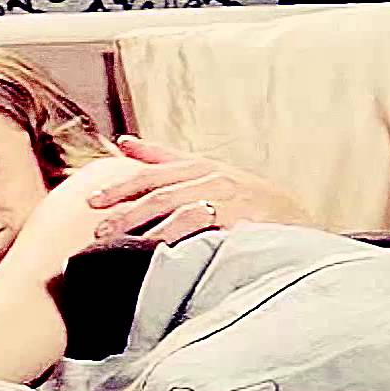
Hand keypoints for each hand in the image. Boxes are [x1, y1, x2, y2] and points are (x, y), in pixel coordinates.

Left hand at [87, 136, 312, 244]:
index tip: (90, 200)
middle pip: (158, 190)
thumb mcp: (206, 173)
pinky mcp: (241, 217)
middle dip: (124, 208)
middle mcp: (212, 177)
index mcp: (199, 167)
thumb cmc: (247, 199)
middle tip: (96, 227)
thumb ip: (164, 158)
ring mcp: (228, 196)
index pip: (151, 174)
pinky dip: (176, 235)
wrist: (299, 221)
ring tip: (115, 241)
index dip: (120, 186)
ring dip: (141, 224)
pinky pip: (201, 225)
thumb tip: (123, 142)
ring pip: (174, 207)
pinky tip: (155, 248)